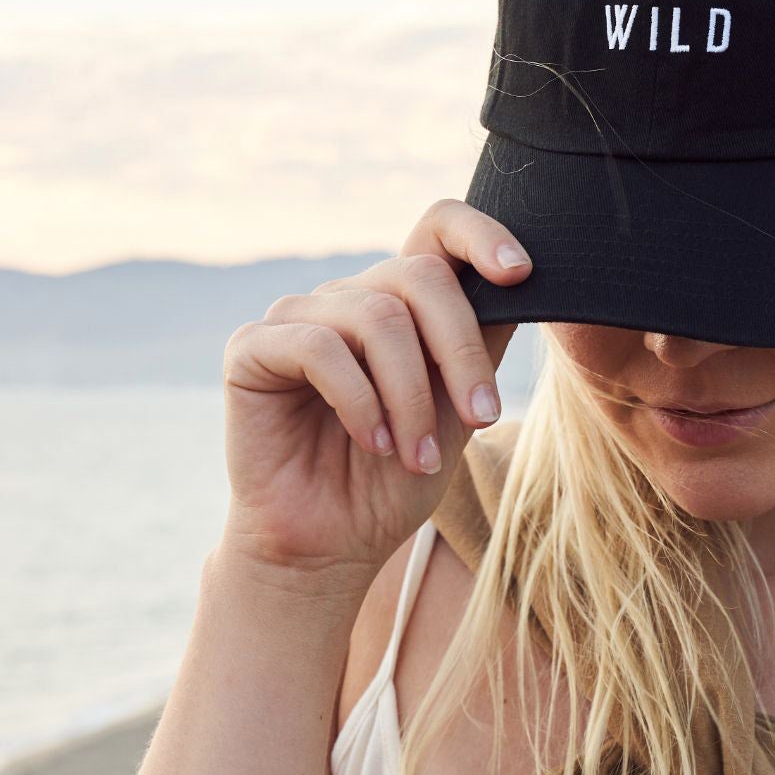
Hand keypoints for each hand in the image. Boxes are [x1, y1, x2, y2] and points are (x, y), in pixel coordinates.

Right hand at [215, 199, 529, 586]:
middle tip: (481, 418)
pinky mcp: (252, 348)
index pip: (437, 227)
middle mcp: (349, 298)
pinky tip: (372, 442)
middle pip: (418, 276)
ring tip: (417, 457)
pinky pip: (319, 347)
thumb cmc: (393, 481)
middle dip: (460, 351)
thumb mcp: (457, 409)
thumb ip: (480, 342)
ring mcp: (297, 317)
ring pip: (376, 318)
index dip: (480, 234)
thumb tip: (522, 280)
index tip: (520, 274)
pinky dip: (358, 401)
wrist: (331, 547)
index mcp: (400, 303)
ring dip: (411, 397)